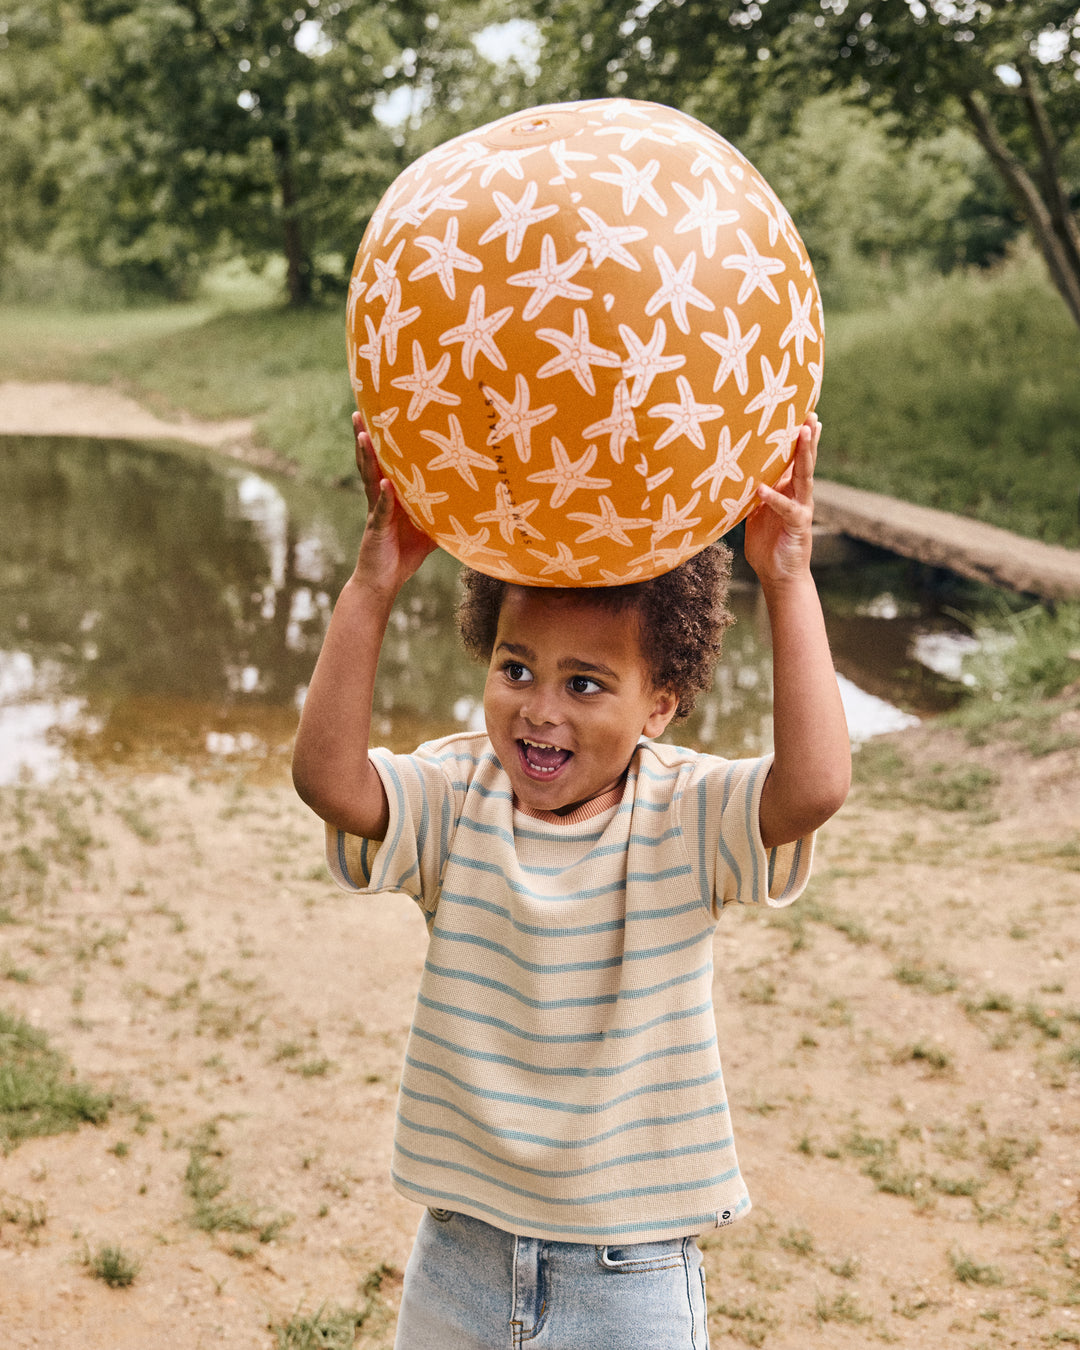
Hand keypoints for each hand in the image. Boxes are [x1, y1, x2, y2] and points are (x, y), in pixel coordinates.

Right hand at [352, 412, 436, 593]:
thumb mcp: (429, 532)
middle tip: (359, 412)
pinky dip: (384, 497)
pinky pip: (381, 509)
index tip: (377, 417)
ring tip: (362, 435)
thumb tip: (470, 506)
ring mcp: (376, 512)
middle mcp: (379, 499)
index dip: (379, 442)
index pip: (383, 463)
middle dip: (364, 438)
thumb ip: (442, 515)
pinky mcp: (376, 528)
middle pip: (370, 462)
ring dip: (366, 457)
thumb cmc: (403, 557)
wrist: (383, 583)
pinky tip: (385, 484)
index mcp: (389, 497)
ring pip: (370, 479)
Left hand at [742, 413, 819, 586]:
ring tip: (802, 433)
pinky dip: (774, 498)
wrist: (779, 576)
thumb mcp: (755, 514)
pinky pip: (787, 508)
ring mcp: (801, 509)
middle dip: (808, 438)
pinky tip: (762, 489)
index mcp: (788, 491)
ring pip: (804, 477)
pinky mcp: (799, 525)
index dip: (797, 440)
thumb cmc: (766, 546)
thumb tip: (733, 478)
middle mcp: (799, 496)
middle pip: (805, 461)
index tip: (799, 415)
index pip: (794, 460)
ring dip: (804, 455)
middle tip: (810, 414)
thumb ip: (751, 496)